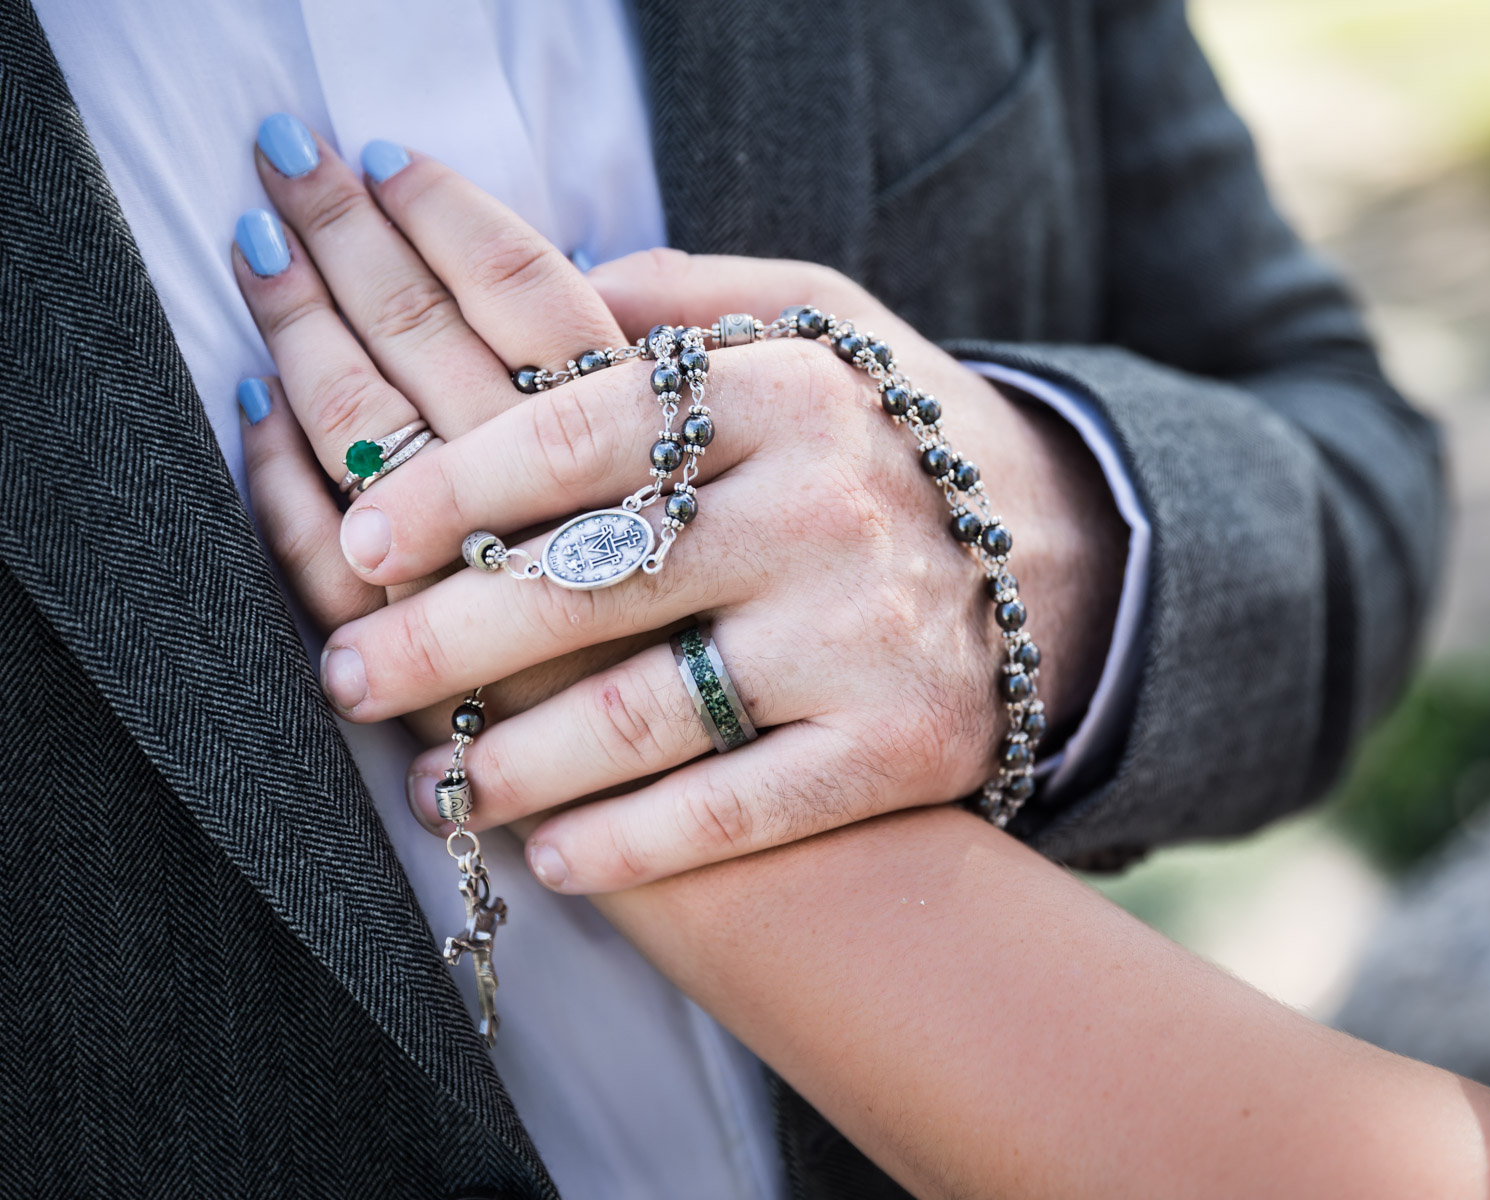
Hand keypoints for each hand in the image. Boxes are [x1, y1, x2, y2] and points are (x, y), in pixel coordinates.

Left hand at [237, 132, 1124, 891]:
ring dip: (510, 761)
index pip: (577, 433)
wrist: (1069, 562)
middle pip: (584, 580)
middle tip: (346, 675)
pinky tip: (552, 856)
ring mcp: (863, 635)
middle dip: (441, 639)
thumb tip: (541, 283)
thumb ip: (684, 299)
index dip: (452, 484)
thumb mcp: (822, 324)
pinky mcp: (896, 748)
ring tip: (435, 781)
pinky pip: (737, 807)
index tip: (360, 535)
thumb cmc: (894, 441)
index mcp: (783, 390)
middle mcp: (821, 508)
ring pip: (641, 712)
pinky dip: (632, 842)